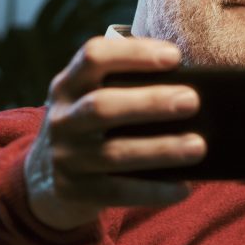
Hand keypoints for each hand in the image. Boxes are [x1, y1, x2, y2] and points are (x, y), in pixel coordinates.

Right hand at [22, 35, 205, 230]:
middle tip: (192, 100)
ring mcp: (66, 157)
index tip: (174, 57)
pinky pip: (119, 192)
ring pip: (114, 153)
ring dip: (160, 149)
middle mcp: (63, 118)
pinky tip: (183, 188)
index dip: (133, 53)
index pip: (94, 56)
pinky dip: (153, 191)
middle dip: (150, 102)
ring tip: (198, 146)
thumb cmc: (90, 128)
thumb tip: (189, 88)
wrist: (45, 178)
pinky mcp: (76, 191)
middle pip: (103, 106)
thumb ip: (125, 87)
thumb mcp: (90, 98)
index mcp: (68, 85)